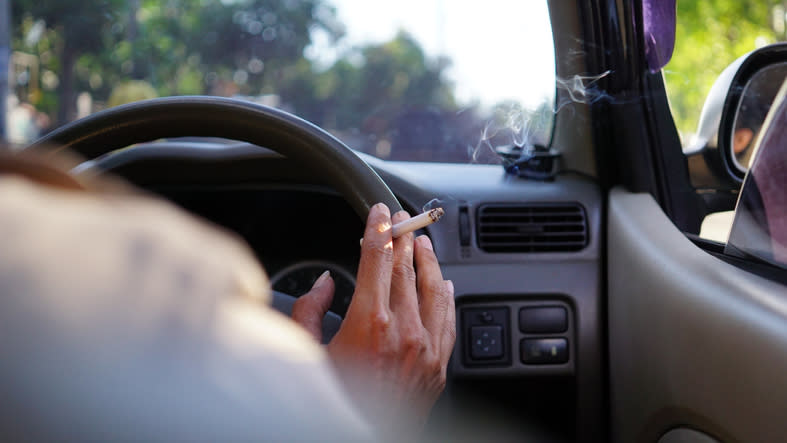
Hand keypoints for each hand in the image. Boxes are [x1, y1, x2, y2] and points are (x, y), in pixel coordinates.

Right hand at [292, 203, 455, 428]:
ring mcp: (425, 349)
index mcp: (370, 323)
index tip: (381, 212)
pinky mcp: (437, 367)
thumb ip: (309, 311)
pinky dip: (448, 297)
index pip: (377, 259)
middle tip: (402, 219)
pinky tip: (446, 285)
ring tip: (424, 242)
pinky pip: (449, 321)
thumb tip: (324, 283)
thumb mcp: (305, 354)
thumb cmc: (332, 402)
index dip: (379, 229)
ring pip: (434, 290)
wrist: (360, 439)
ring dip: (428, 261)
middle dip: (403, 238)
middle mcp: (404, 331)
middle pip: (406, 270)